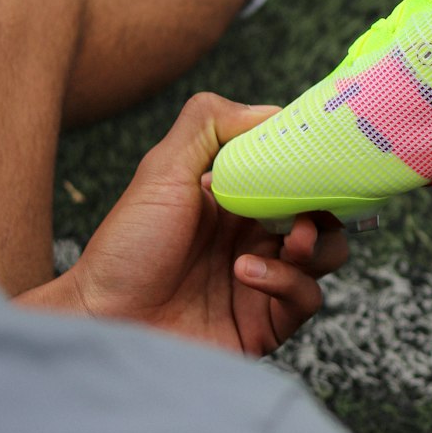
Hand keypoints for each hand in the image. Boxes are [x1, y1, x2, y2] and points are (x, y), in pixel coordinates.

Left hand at [21, 93, 347, 355]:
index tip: (323, 154)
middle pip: (325, 210)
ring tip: (289, 241)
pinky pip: (307, 297)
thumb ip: (209, 123)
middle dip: (328, 205)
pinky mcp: (267, 321)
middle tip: (310, 206)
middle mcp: (257, 234)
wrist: (101, 322)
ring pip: (329, 253)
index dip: (314, 162)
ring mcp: (266, 276)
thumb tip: (271, 110)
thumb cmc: (125, 247)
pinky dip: (286, 281)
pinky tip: (245, 274)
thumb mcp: (162, 170)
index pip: (296, 171)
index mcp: (239, 196)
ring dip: (316, 244)